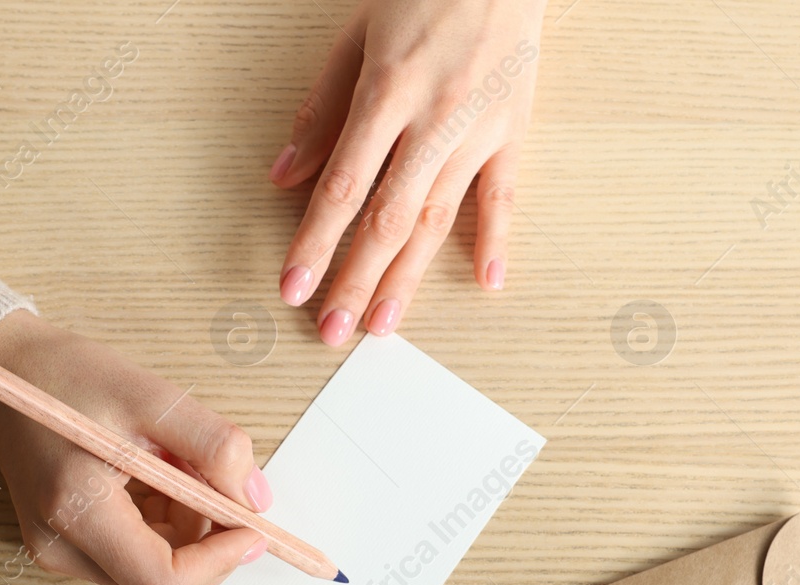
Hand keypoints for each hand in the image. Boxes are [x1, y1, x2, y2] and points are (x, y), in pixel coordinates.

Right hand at [0, 310, 269, 584]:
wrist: (7, 372)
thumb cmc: (68, 377)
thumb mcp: (153, 397)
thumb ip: (214, 447)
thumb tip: (256, 501)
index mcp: (75, 511)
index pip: (162, 583)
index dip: (219, 562)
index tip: (251, 526)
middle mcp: (62, 548)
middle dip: (210, 546)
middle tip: (216, 484)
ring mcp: (61, 553)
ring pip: (157, 576)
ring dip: (191, 535)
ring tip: (179, 470)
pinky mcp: (68, 548)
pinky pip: (139, 560)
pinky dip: (168, 530)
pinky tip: (160, 482)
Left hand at [271, 0, 545, 344]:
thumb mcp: (357, 37)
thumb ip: (321, 111)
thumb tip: (285, 176)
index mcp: (387, 93)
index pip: (343, 188)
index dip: (315, 243)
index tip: (293, 287)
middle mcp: (434, 120)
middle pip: (388, 219)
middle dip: (355, 280)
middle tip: (332, 331)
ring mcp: (478, 130)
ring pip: (437, 218)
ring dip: (407, 278)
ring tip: (384, 323)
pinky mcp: (513, 130)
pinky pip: (504, 195)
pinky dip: (496, 239)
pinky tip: (486, 281)